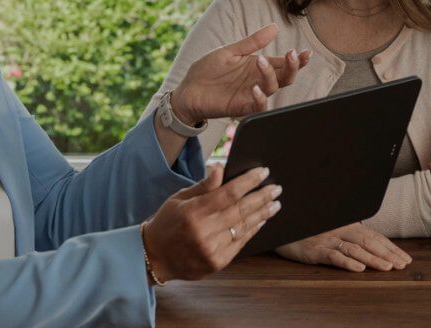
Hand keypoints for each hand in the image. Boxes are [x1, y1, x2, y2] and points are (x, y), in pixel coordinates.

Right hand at [143, 164, 283, 281]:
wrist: (154, 257)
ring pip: (244, 227)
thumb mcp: (179, 199)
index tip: (263, 172)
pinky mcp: (217, 262)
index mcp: (193, 212)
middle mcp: (203, 231)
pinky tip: (261, 220)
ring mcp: (211, 249)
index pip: (228, 193)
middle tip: (276, 188)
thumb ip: (203, 185)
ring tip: (275, 203)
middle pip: (241, 210)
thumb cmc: (166, 223)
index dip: (249, 181)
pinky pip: (240, 243)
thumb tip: (221, 168)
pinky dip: (253, 230)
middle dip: (262, 197)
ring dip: (262, 214)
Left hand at [172, 24, 311, 123]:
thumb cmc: (208, 70)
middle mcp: (258, 81)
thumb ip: (252, 42)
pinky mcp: (241, 107)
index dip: (297, 60)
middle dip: (292, 67)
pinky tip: (256, 89)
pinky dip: (260, 99)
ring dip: (271, 75)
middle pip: (285, 77)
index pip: (283, 64)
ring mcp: (251, 94)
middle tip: (292, 55)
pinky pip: (257, 107)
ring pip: (273, 89)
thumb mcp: (231, 51)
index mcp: (258, 67)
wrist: (188, 89)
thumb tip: (274, 27)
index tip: (306, 53)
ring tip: (261, 61)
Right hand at [275, 223, 410, 271]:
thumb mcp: (331, 231)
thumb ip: (349, 236)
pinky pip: (334, 255)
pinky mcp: (315, 249)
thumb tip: (371, 247)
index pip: (374, 236)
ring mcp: (328, 239)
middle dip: (388, 253)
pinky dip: (347, 262)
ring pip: (355, 249)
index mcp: (347, 225)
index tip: (405, 258)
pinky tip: (359, 268)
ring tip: (387, 267)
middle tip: (402, 265)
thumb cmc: (308, 230)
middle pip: (369, 242)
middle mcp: (340, 230)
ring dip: (373, 258)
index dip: (391, 247)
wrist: (283, 226)